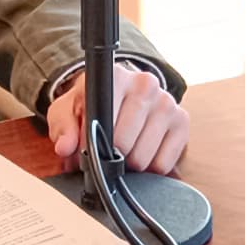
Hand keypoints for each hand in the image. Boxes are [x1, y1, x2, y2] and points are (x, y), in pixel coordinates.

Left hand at [49, 57, 191, 176]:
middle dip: (112, 157)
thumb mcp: (67, 111)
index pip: (107, 125)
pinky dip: (150, 167)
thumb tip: (65, 147)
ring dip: (130, 164)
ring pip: (145, 157)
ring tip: (124, 149)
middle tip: (106, 150)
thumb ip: (63, 128)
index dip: (95, 144)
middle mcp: (147, 85)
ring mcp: (167, 102)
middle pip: (126, 145)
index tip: (90, 144)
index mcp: (117, 77)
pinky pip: (164, 163)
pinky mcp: (182, 121)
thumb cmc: (90, 105)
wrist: (117, 95)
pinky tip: (142, 151)